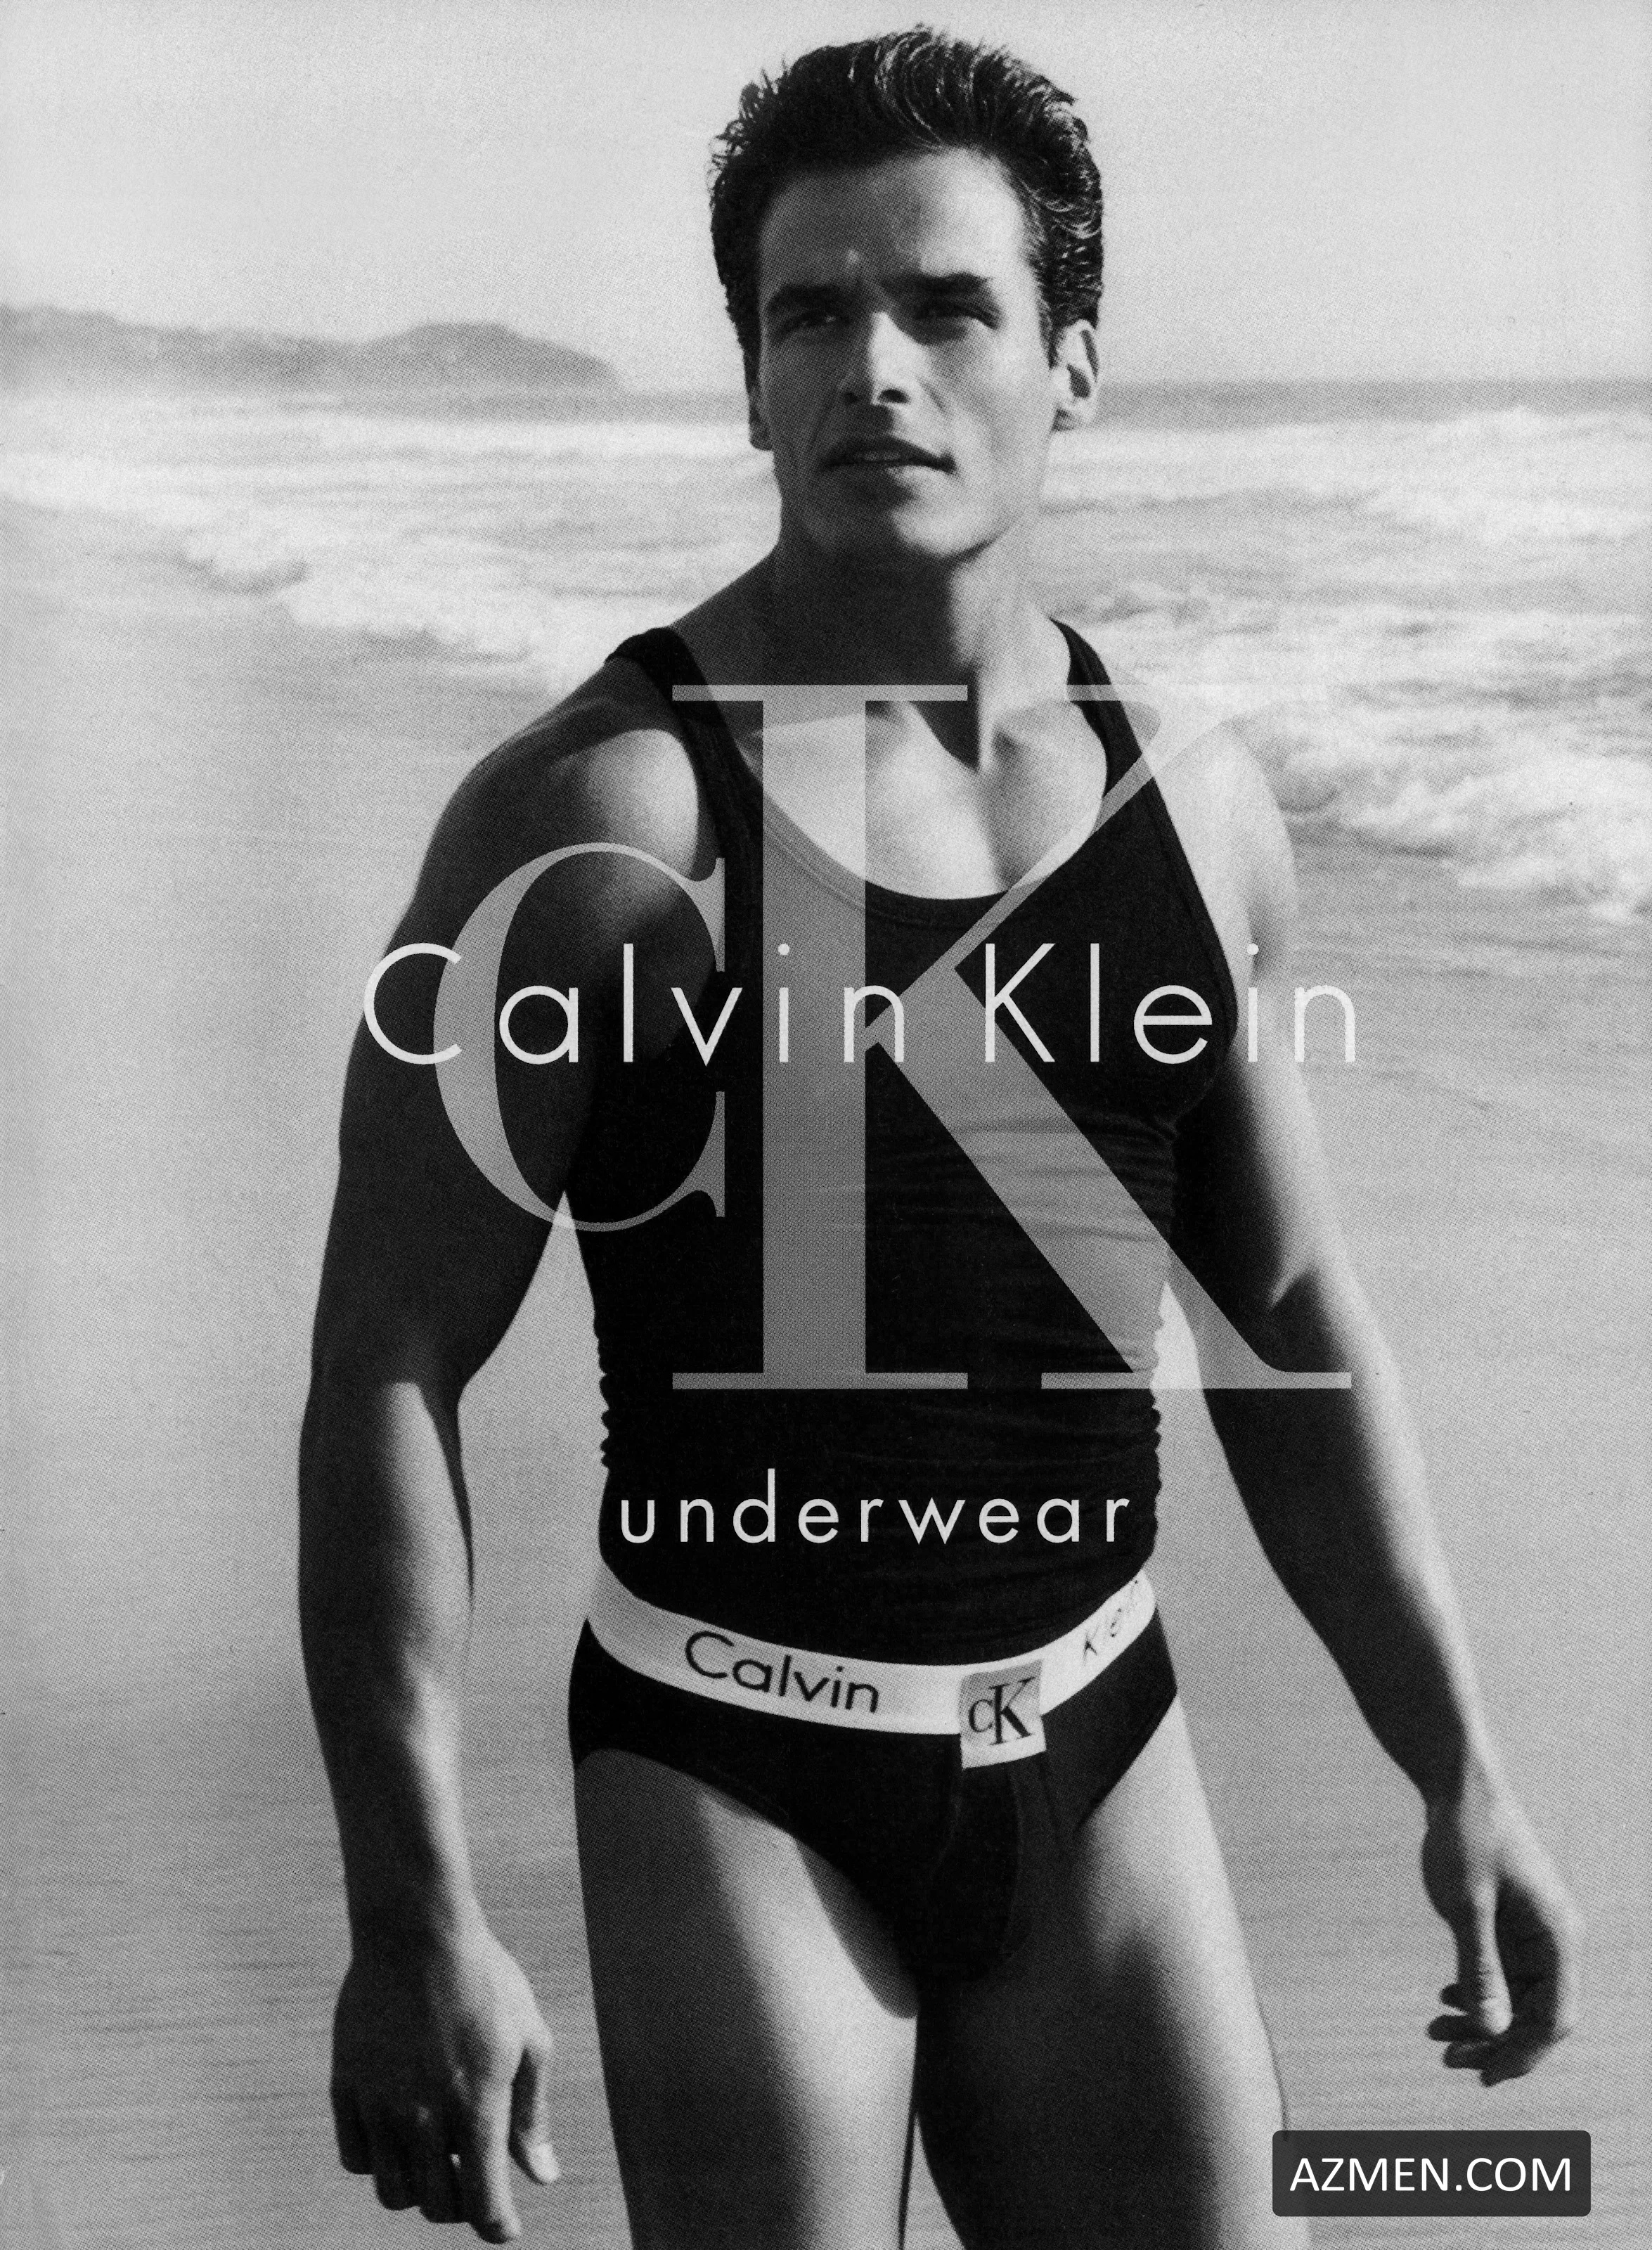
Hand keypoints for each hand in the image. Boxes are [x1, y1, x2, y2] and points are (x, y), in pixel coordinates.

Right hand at [330, 1918, 558, 2240]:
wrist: (416, 1931)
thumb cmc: (485, 1980)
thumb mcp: (529, 2039)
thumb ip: (532, 2114)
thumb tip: (543, 2178)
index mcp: (477, 2107)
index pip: (484, 2205)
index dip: (498, 2227)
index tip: (505, 2228)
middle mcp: (424, 2117)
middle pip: (436, 2205)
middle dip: (461, 2205)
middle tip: (475, 2180)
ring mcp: (379, 2105)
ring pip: (393, 2191)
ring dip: (420, 2187)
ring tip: (439, 2156)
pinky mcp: (345, 2088)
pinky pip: (355, 2158)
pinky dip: (378, 2160)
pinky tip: (401, 2132)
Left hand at [1420, 1759, 1581, 2086]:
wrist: (1457, 1785)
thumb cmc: (1466, 1836)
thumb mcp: (1467, 1904)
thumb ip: (1480, 1967)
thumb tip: (1491, 2031)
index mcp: (1556, 1937)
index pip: (1553, 2019)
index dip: (1521, 2054)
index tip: (1483, 2077)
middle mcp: (1552, 1940)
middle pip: (1535, 2015)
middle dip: (1494, 2042)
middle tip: (1447, 2058)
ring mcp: (1531, 1932)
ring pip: (1516, 1997)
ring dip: (1481, 2020)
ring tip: (1435, 2031)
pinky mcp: (1509, 1923)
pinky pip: (1503, 1973)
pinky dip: (1477, 1991)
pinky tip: (1446, 1996)